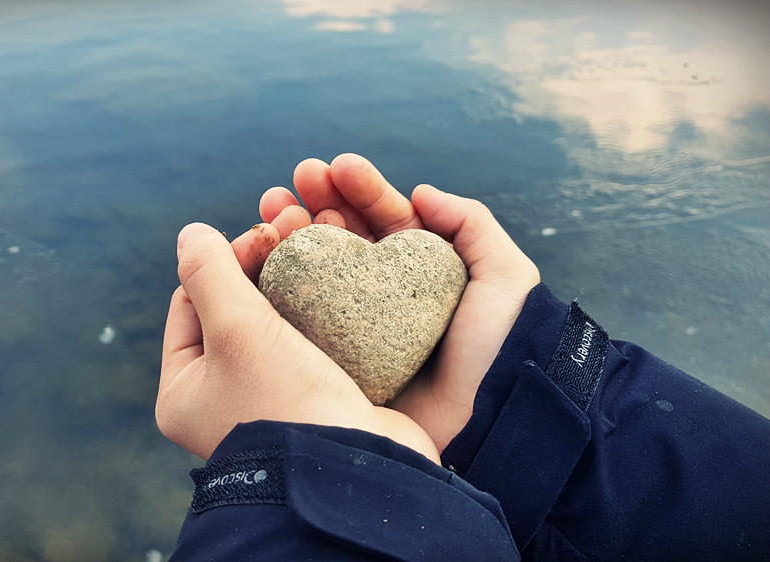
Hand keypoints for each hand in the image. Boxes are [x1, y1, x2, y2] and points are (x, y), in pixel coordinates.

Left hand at [156, 218, 440, 462]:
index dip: (225, 258)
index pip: (191, 303)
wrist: (358, 474)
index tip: (265, 230)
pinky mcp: (321, 398)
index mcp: (186, 390)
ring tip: (324, 237)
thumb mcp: (235, 330)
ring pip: (281, 318)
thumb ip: (210, 274)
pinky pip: (317, 337)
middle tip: (296, 224)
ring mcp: (275, 399)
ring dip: (299, 276)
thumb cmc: (286, 404)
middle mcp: (225, 397)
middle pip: (237, 308)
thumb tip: (189, 233)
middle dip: (265, 261)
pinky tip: (346, 275)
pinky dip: (328, 305)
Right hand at [259, 154, 539, 451]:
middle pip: (344, 237)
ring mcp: (357, 325)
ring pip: (316, 270)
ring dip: (290, 236)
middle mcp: (386, 293)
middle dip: (316, 203)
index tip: (334, 166)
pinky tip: (264, 259)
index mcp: (421, 270)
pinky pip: (302, 315)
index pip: (385, 218)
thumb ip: (472, 223)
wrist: (487, 420)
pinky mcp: (336, 357)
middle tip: (292, 184)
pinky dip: (279, 285)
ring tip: (273, 212)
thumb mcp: (505, 275)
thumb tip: (420, 192)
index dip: (360, 188)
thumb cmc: (501, 346)